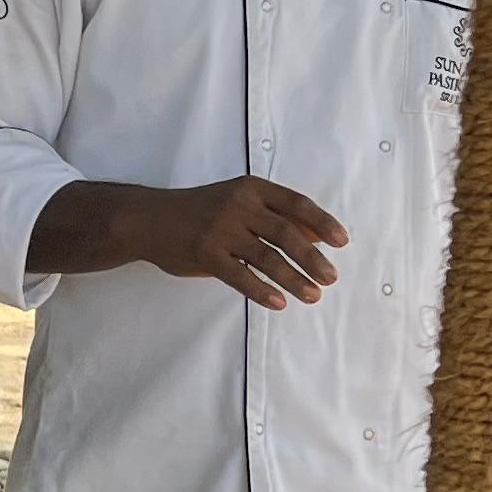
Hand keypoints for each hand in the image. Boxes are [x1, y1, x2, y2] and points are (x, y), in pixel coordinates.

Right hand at [132, 176, 345, 308]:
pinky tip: (278, 303)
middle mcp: (238, 206)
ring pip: (268, 258)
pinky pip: (240, 276)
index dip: (322, 222)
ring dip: (294, 279)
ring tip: (313, 295)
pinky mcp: (206, 254)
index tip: (341, 241)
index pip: (296, 204)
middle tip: (331, 277)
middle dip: (313, 259)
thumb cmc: (199, 212)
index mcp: (251, 189)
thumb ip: (273, 217)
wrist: (150, 220)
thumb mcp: (237, 203)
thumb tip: (315, 237)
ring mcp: (221, 230)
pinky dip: (262, 291)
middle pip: (287, 234)